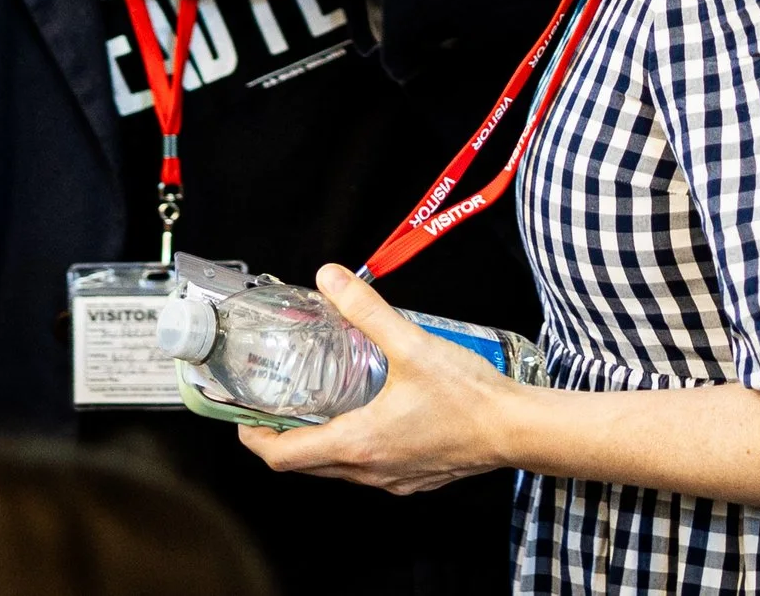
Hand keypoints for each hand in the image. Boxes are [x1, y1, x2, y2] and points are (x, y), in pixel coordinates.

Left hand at [239, 265, 520, 493]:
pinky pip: (367, 470)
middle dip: (281, 438)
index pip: (283, 457)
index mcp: (358, 444)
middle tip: (273, 406)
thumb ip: (367, 310)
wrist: (516, 430)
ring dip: (318, 442)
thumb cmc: (469, 396)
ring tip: (316, 405)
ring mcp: (392, 480)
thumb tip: (331, 279)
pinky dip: (351, 448)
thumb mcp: (412, 344)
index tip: (243, 419)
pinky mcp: (412, 479)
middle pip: (304, 466)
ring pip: (336, 470)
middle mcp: (369, 470)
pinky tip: (365, 416)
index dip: (255, 439)